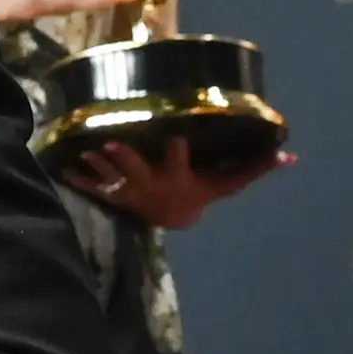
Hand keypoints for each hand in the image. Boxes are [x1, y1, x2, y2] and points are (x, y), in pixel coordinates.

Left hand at [68, 135, 281, 229]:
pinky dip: (78, 178)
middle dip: (125, 159)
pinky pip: (92, 187)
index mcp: (179, 178)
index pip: (180, 163)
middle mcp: (152, 185)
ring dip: (96, 165)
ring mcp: (130, 190)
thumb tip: (289, 155)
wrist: (174, 216)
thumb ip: (254, 168)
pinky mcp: (114, 194)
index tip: (175, 137)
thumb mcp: (228, 184)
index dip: (178, 152)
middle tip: (110, 142)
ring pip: (110, 177)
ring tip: (82, 150)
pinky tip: (62, 167)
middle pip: (137, 171)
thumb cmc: (202, 192)